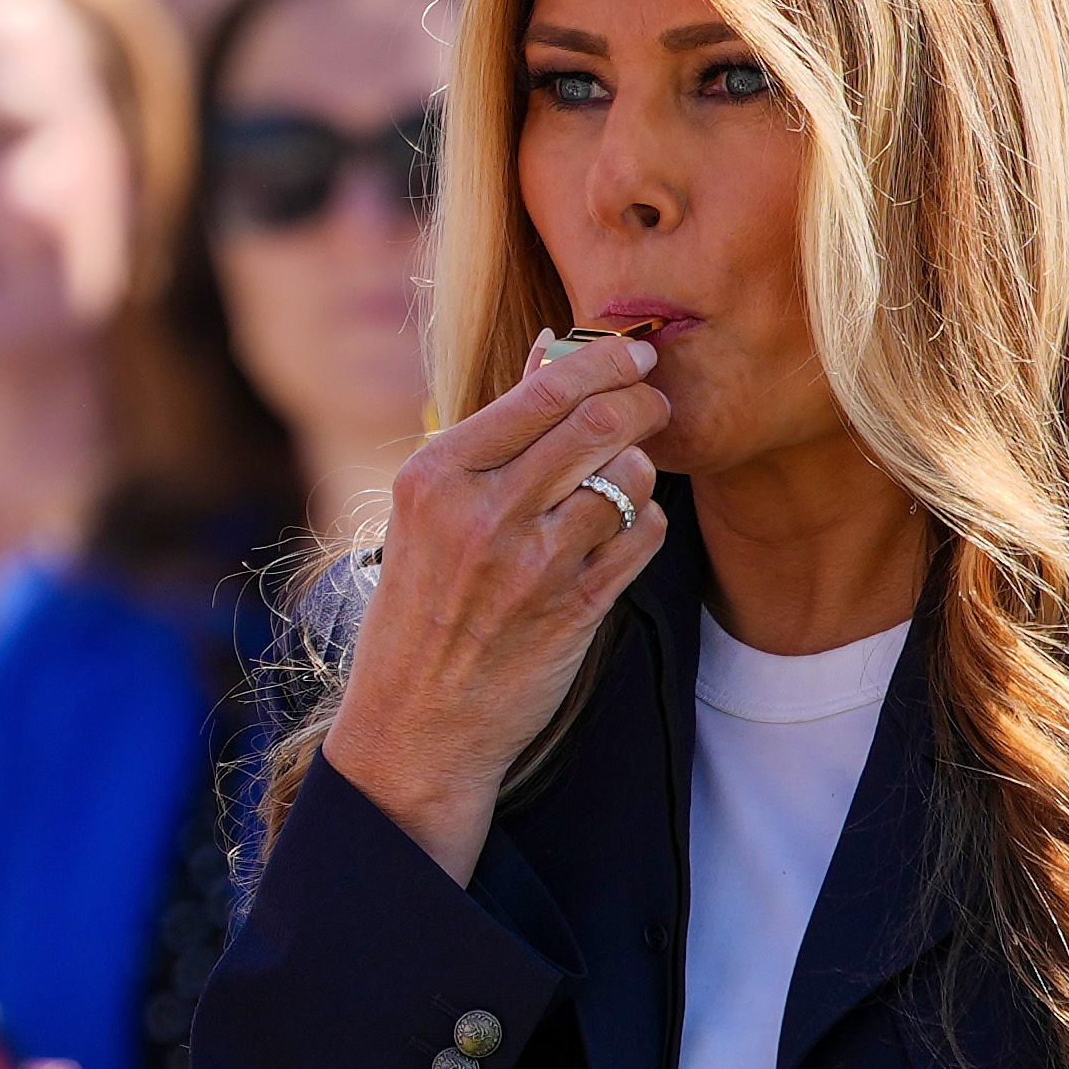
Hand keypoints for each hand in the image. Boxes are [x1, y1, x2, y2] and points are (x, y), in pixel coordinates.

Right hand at [320, 335, 667, 880]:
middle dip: (643, 402)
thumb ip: (497, 427)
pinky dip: (645, 524)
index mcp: (435, 475)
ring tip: (622, 480)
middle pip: (599, 422)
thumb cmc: (420, 606)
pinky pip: (643, 536)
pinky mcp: (573, 608)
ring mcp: (530, 563)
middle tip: (653, 402)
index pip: (544, 388)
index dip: (608, 360)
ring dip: (641, 470)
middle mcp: (480, 512)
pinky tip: (621, 531)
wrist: (415, 723)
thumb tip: (553, 346)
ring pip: (630, 477)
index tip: (638, 353)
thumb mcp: (430, 509)